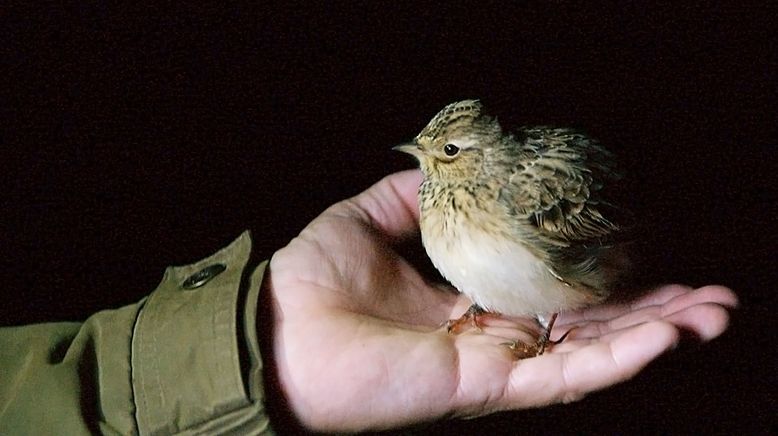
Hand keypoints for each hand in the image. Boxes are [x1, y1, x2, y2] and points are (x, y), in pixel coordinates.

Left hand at [264, 170, 737, 431]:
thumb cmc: (313, 279)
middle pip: (588, 327)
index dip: (604, 274)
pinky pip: (561, 377)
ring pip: (589, 355)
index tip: (650, 248)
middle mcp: (490, 335)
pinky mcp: (483, 386)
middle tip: (712, 294)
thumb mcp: (367, 217)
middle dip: (652, 311)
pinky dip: (615, 360)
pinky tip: (664, 338)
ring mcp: (492, 364)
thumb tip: (449, 165)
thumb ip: (414, 196)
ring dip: (654, 335)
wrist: (275, 329)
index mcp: (469, 298)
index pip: (553, 289)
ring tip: (714, 315)